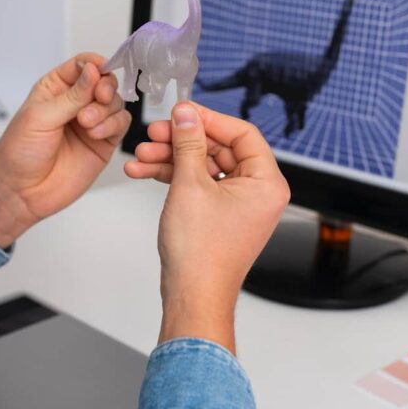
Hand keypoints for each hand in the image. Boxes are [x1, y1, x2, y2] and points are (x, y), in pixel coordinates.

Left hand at [0, 53, 130, 247]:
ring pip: (115, 102)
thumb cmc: (19, 152)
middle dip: (105, 88)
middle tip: (98, 98)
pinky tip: (95, 135)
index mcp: (55, 88)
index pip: (82, 65)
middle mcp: (76, 102)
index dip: (95, 64)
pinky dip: (113, 125)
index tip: (99, 71)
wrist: (21, 193)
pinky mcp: (103, 142)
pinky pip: (120, 124)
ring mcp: (91, 122)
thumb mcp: (40, 117)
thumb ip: (72, 95)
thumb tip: (93, 70)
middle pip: (105, 81)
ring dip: (105, 110)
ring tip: (87, 125)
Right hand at [125, 102, 289, 352]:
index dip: (209, 119)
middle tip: (155, 133)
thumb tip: (186, 114)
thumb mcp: (190, 184)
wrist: (192, 296)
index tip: (182, 111)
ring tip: (140, 156)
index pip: (242, 133)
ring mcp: (239, 205)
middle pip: (219, 148)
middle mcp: (258, 192)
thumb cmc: (202, 254)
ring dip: (171, 159)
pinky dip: (173, 178)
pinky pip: (198, 185)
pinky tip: (144, 172)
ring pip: (203, 166)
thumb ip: (188, 143)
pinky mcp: (219, 215)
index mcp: (266, 183)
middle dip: (181, 141)